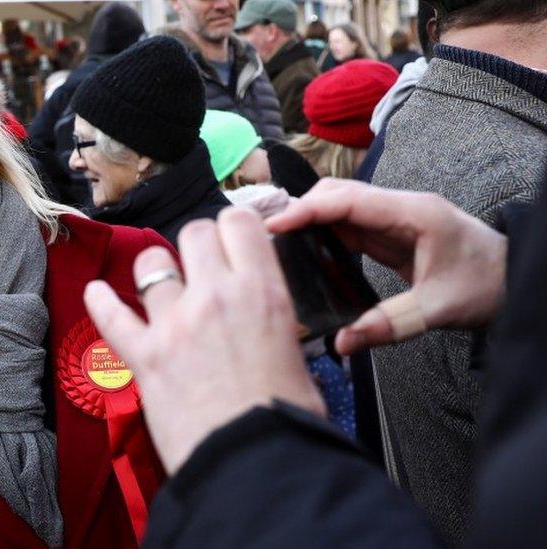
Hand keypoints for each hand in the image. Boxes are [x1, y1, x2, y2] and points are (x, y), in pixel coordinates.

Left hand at [85, 210, 325, 474]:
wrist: (254, 465)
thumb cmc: (285, 422)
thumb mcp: (297, 357)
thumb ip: (274, 326)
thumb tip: (265, 324)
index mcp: (263, 292)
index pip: (239, 223)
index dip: (233, 229)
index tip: (231, 242)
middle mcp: (216, 296)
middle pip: (193, 232)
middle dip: (196, 245)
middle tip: (201, 267)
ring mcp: (175, 323)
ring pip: (150, 263)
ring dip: (154, 270)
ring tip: (159, 284)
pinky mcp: (144, 355)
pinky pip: (110, 315)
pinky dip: (100, 302)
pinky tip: (96, 293)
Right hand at [266, 178, 506, 355]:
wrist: (516, 282)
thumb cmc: (486, 288)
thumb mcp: (437, 310)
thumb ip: (387, 325)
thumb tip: (341, 343)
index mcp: (414, 213)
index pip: (348, 201)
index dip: (307, 210)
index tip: (274, 226)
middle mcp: (400, 207)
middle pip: (338, 194)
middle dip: (302, 211)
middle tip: (268, 239)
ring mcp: (395, 218)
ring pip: (340, 208)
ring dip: (310, 223)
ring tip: (279, 247)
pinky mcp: (391, 233)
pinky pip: (349, 227)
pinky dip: (324, 236)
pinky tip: (308, 256)